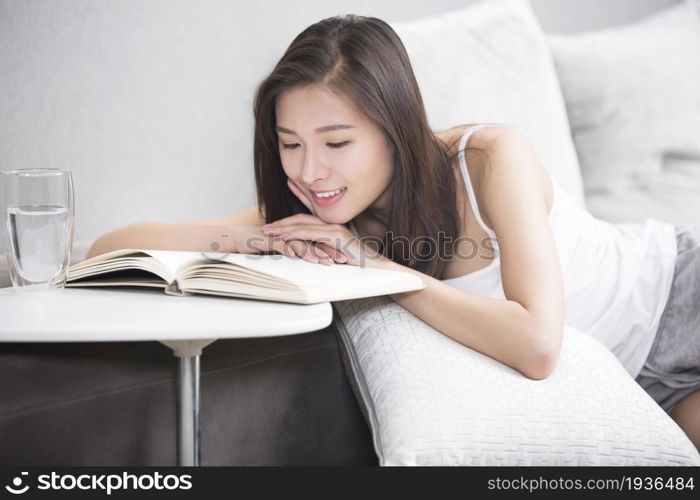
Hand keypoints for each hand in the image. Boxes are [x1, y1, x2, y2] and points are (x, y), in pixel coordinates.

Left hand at [258, 178, 391, 268]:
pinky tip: (283, 238)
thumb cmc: (359, 267)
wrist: (377, 269)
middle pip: (301, 219)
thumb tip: (310, 258)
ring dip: (284, 228)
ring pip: (303, 225)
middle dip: (281, 223)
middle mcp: (332, 225)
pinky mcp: (337, 237)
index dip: (288, 221)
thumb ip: (323, 253)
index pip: (305, 220)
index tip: (273, 225)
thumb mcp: (336, 258)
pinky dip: (295, 235)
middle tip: (264, 228)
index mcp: (331, 228)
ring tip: (268, 232)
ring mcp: (335, 229)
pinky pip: (311, 234)